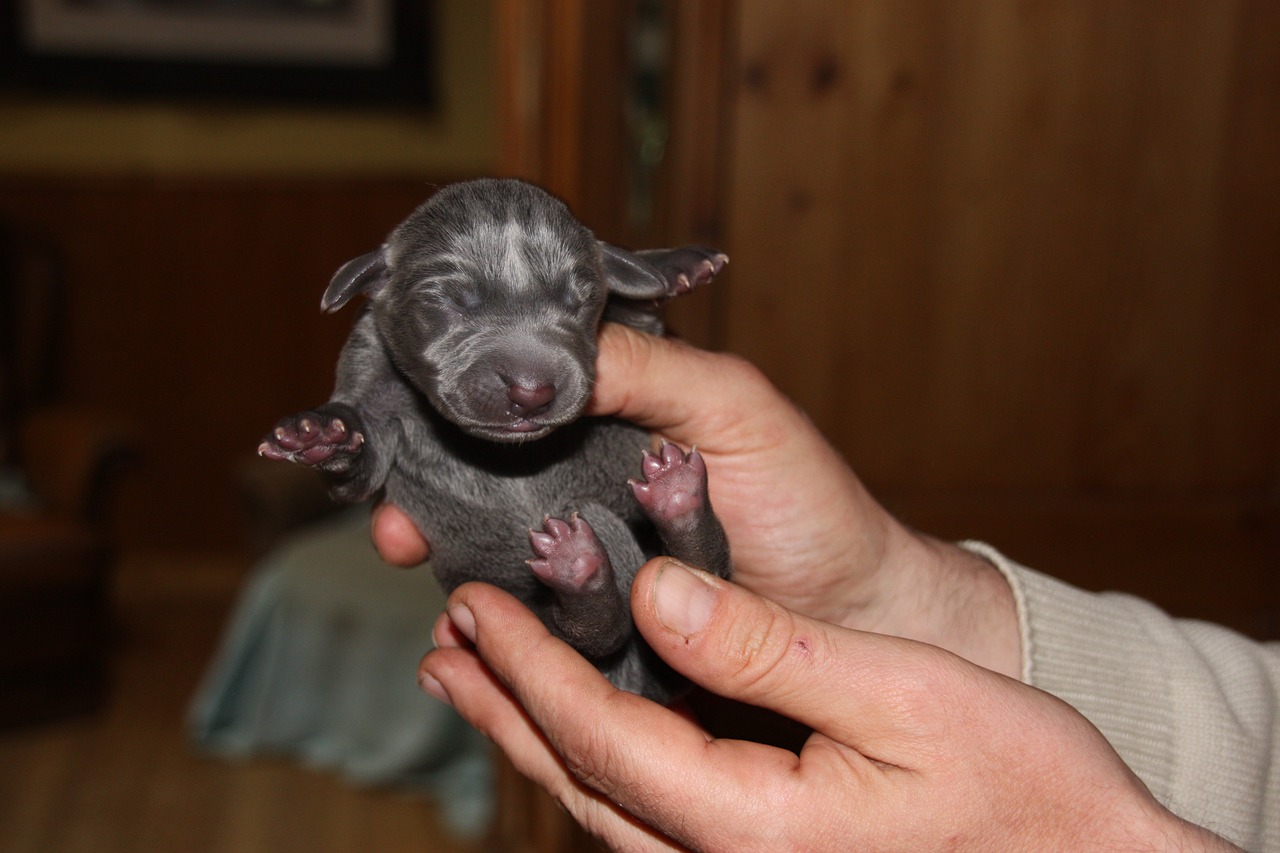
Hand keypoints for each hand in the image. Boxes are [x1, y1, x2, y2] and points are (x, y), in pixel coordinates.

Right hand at [375, 323, 1018, 675]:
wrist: (853, 616)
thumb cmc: (807, 500)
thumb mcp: (732, 407)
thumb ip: (647, 367)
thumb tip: (535, 350)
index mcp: (611, 417)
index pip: (507, 402)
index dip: (446, 413)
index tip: (400, 433)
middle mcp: (586, 484)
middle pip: (479, 480)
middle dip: (423, 496)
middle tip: (394, 527)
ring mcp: (588, 559)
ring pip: (492, 554)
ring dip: (446, 559)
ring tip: (417, 565)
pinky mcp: (598, 631)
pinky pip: (528, 626)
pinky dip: (491, 630)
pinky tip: (459, 639)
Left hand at [420, 561, 1237, 852]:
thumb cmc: (1018, 782)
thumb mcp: (897, 694)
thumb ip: (766, 649)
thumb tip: (655, 591)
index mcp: (752, 825)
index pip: (603, 737)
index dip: (530, 668)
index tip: (476, 606)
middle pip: (581, 780)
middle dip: (506, 706)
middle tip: (447, 644)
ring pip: (605, 802)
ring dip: (536, 732)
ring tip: (481, 677)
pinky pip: (649, 810)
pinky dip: (596, 753)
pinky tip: (585, 719)